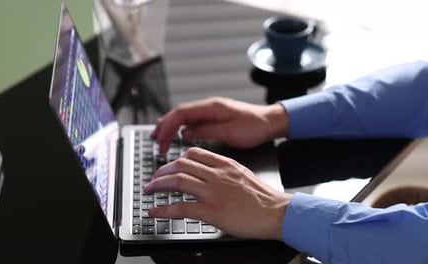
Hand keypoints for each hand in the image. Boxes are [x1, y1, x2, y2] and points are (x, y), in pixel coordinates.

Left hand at [143, 147, 291, 239]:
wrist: (278, 212)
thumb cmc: (264, 198)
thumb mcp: (243, 175)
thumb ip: (224, 173)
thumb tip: (208, 176)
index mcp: (225, 164)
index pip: (194, 153)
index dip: (176, 158)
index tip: (169, 165)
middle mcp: (217, 174)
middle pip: (181, 164)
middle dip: (162, 171)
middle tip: (154, 179)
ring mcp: (214, 192)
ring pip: (178, 180)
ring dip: (158, 185)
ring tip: (149, 190)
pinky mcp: (212, 211)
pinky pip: (182, 207)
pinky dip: (164, 209)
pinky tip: (156, 212)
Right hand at [151, 97, 288, 153]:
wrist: (271, 121)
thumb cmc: (255, 126)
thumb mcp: (230, 132)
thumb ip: (206, 131)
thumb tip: (185, 133)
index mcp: (211, 107)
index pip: (181, 113)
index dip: (167, 127)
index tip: (160, 141)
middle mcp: (209, 106)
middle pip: (178, 113)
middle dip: (164, 127)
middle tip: (155, 142)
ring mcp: (211, 110)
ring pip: (184, 116)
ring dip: (170, 126)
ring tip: (159, 138)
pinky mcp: (215, 116)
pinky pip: (192, 120)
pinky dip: (180, 127)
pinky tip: (176, 134)